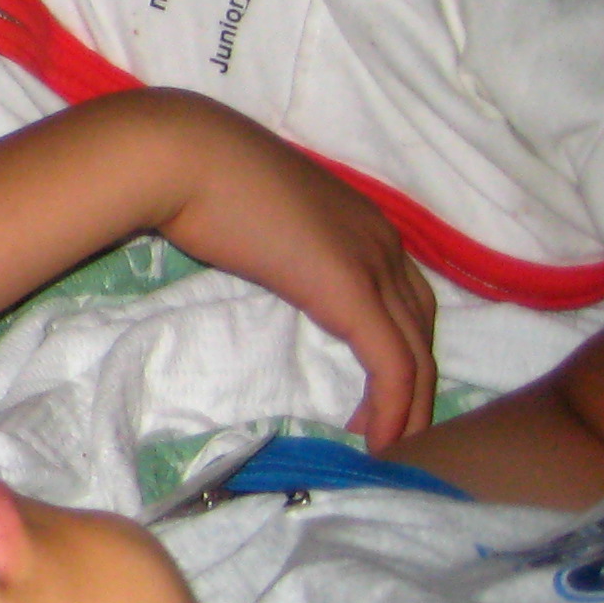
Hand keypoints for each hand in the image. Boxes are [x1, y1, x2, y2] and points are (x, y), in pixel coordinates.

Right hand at [133, 93, 438, 449]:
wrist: (182, 154)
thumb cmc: (198, 173)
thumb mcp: (251, 210)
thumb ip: (270, 235)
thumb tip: (251, 250)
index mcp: (357, 218)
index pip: (402, 291)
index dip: (396, 340)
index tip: (372, 382)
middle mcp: (380, 239)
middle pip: (421, 324)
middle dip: (415, 379)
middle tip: (391, 425)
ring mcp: (371, 263)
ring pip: (417, 352)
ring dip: (410, 407)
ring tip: (390, 448)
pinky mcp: (352, 292)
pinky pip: (392, 365)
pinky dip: (393, 409)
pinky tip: (374, 441)